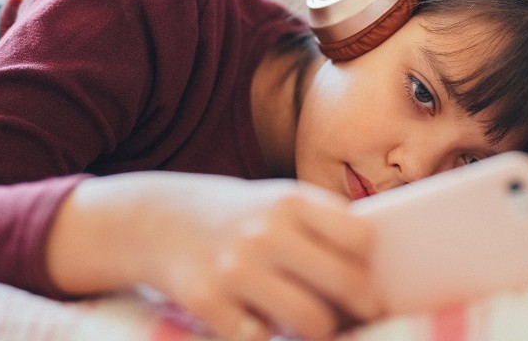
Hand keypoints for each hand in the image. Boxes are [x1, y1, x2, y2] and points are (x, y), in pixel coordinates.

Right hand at [46, 172, 381, 339]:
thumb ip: (320, 229)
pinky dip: (270, 340)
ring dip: (323, 332)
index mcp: (290, 199)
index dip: (371, 266)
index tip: (372, 280)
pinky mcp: (208, 302)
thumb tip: (375, 279)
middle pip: (346, 284)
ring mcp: (235, 268)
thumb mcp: (275, 203)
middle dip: (363, 308)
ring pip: (313, 322)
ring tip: (319, 327)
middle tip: (363, 316)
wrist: (153, 220)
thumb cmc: (234, 217)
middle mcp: (266, 231)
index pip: (360, 239)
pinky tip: (266, 327)